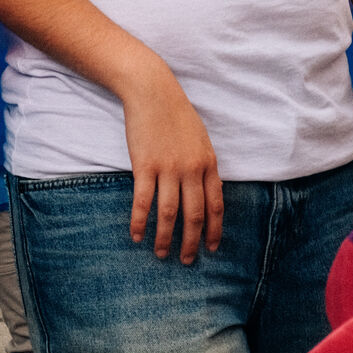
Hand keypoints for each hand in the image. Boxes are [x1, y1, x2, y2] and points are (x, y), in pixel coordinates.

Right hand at [121, 67, 222, 263]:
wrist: (153, 92)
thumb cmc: (176, 114)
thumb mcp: (200, 140)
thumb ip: (205, 165)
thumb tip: (209, 190)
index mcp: (208, 163)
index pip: (216, 205)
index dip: (214, 230)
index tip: (211, 247)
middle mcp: (191, 169)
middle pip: (194, 215)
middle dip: (191, 242)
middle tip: (186, 260)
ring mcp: (168, 168)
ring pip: (169, 213)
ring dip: (165, 237)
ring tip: (161, 254)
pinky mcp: (145, 166)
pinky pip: (142, 201)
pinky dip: (139, 221)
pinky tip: (136, 235)